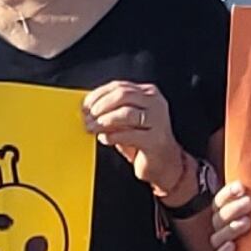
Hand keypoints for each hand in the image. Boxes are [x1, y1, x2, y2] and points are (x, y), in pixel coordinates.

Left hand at [84, 80, 193, 199]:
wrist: (165, 163)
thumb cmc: (143, 140)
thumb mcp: (126, 121)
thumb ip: (112, 111)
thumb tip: (88, 109)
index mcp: (149, 93)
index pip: (119, 86)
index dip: (98, 95)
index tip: (84, 106)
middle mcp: (156, 103)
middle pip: (123, 95)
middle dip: (101, 106)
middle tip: (88, 117)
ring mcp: (158, 121)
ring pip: (126, 113)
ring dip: (104, 121)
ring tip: (93, 129)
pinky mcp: (156, 140)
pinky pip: (129, 135)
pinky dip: (112, 136)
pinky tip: (104, 139)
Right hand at [208, 179, 250, 250]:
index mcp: (231, 216)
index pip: (221, 201)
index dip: (228, 192)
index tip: (241, 187)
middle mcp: (225, 232)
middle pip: (219, 217)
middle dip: (233, 208)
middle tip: (249, 203)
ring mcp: (225, 250)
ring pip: (217, 237)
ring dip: (230, 228)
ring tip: (247, 223)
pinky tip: (233, 246)